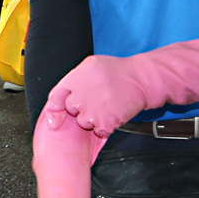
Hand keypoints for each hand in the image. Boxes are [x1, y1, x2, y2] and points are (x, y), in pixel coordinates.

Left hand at [44, 36, 198, 137]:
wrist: (144, 79)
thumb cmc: (120, 72)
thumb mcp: (93, 66)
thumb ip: (75, 81)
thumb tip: (58, 102)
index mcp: (78, 75)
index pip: (56, 97)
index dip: (54, 110)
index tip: (54, 120)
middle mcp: (83, 91)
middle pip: (71, 111)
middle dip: (81, 110)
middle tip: (98, 101)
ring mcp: (93, 108)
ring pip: (84, 123)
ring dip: (94, 119)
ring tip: (108, 105)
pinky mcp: (105, 121)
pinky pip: (99, 131)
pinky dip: (106, 126)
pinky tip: (115, 112)